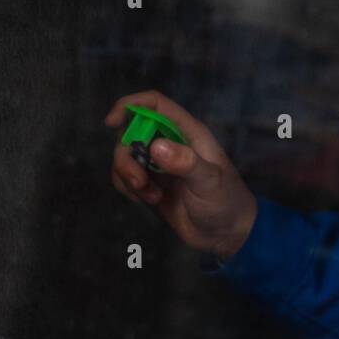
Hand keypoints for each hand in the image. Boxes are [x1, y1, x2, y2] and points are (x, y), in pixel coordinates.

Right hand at [105, 91, 256, 260]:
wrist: (227, 234)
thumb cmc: (226, 202)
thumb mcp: (209, 181)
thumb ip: (186, 163)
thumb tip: (155, 146)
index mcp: (188, 133)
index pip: (155, 105)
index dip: (131, 105)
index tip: (111, 122)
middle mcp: (172, 143)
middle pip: (132, 132)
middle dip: (126, 156)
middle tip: (139, 182)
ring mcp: (159, 164)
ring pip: (126, 156)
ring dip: (128, 176)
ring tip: (151, 196)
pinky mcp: (151, 184)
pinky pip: (126, 177)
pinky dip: (128, 188)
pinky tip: (148, 200)